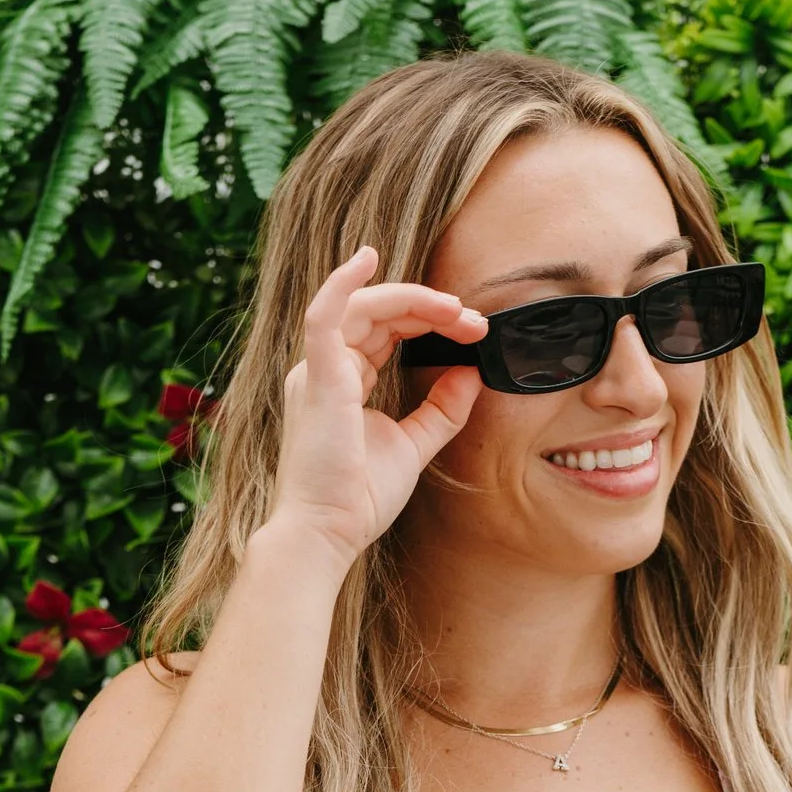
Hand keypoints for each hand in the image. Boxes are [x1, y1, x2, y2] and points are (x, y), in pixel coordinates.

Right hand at [269, 248, 484, 563]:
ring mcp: (317, 370)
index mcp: (343, 380)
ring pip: (362, 308)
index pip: (387, 330)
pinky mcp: (317, 378)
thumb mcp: (414, 445)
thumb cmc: (359, 497)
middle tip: (475, 321)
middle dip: (431, 310)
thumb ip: (442, 409)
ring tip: (455, 309)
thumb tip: (471, 373)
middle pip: (379, 314)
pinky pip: (323, 315)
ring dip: (412, 301)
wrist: (328, 534)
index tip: (474, 331)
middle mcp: (326, 368)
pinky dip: (342, 283)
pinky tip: (366, 257)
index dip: (430, 321)